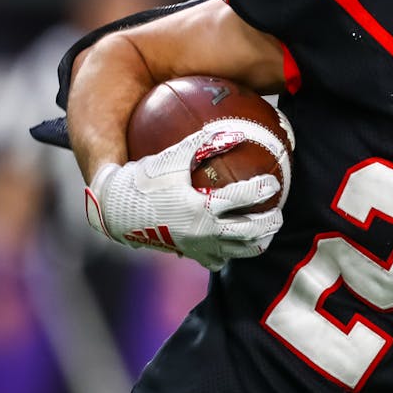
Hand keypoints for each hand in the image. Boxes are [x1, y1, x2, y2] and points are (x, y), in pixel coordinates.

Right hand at [85, 126, 285, 270]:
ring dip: (257, 242)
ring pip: (239, 251)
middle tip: (279, 213)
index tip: (275, 182)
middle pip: (250, 231)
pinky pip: (218, 260)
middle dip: (270, 223)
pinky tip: (236, 243)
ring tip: (267, 231)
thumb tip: (235, 132)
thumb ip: (202, 144)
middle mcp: (203, 231)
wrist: (113, 211)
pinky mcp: (190, 255)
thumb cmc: (142, 181)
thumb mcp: (171, 158)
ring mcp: (198, 247)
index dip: (263, 189)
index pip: (243, 198)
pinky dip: (231, 253)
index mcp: (201, 207)